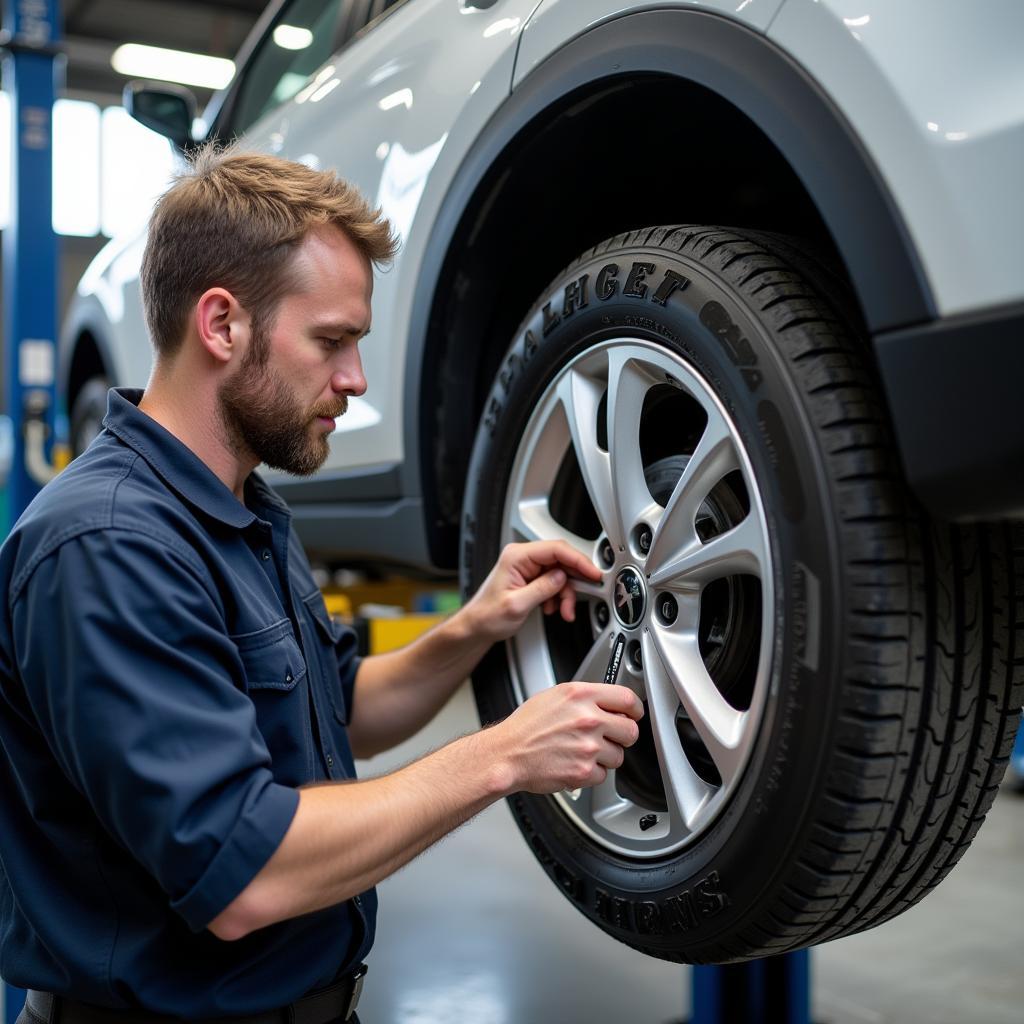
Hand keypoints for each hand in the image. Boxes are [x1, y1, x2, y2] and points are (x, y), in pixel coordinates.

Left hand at [463, 541, 602, 642]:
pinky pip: (554, 582)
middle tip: (580, 597)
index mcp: (517, 556)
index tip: (593, 573)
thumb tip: (562, 577)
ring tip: (563, 611)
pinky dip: (559, 597)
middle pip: (561, 561)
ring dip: (565, 594)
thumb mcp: (517, 604)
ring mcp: (528, 567)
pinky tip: (553, 608)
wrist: (477, 627)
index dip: (579, 560)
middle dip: (572, 583)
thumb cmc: (487, 615)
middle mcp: (523, 558)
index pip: (556, 549)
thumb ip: (542, 588)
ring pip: (561, 574)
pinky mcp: (531, 578)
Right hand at [492, 682, 643, 794]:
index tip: (633, 714)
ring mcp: (588, 747)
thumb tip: (607, 703)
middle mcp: (588, 719)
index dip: (635, 709)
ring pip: (618, 756)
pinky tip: (575, 763)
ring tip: (583, 751)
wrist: (508, 754)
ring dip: (605, 757)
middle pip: (630, 731)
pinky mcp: (584, 771)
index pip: (627, 698)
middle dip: (622, 736)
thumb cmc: (527, 726)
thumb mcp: (555, 696)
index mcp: (582, 696)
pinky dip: (591, 773)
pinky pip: (603, 775)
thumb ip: (586, 698)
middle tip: (610, 737)